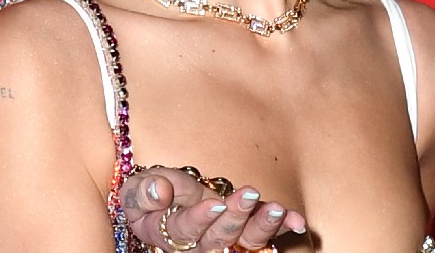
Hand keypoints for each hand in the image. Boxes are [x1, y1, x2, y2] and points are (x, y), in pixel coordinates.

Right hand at [121, 166, 306, 251]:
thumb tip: (160, 192)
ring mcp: (226, 241)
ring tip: (276, 208)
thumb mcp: (136, 189)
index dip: (201, 218)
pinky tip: (298, 221)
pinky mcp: (246, 233)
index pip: (186, 230)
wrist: (167, 197)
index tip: (216, 203)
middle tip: (250, 193)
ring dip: (263, 226)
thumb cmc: (151, 194)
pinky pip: (266, 235)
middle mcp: (200, 245)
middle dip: (236, 218)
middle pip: (219, 239)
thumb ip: (143, 192)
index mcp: (170, 235)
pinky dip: (284, 228)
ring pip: (245, 242)